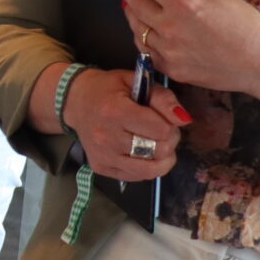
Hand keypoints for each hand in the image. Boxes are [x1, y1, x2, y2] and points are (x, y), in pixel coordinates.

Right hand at [50, 66, 188, 179]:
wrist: (75, 101)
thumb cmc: (109, 89)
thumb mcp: (136, 82)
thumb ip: (163, 98)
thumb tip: (184, 120)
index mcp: (115, 111)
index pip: (161, 130)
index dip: (170, 124)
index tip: (163, 118)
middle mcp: (107, 137)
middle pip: (158, 151)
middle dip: (169, 141)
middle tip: (161, 130)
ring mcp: (103, 156)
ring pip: (150, 170)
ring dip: (162, 159)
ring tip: (157, 145)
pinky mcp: (101, 168)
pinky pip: (137, 177)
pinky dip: (147, 167)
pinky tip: (143, 154)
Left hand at [120, 0, 259, 102]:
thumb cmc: (248, 28)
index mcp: (183, 3)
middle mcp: (170, 27)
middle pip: (136, 4)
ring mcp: (168, 51)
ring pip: (137, 29)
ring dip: (132, 15)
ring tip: (131, 6)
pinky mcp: (171, 70)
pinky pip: (148, 51)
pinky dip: (144, 39)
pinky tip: (145, 31)